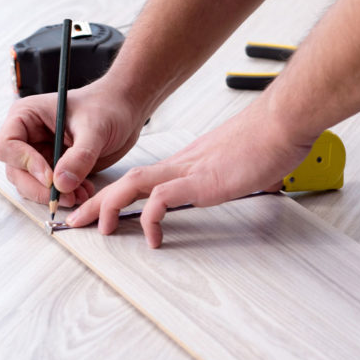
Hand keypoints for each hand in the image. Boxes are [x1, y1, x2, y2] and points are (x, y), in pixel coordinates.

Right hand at [0, 79, 147, 207]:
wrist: (125, 110)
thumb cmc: (107, 106)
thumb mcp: (95, 129)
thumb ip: (78, 157)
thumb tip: (60, 184)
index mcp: (27, 116)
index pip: (7, 146)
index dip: (25, 164)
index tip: (50, 177)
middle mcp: (28, 136)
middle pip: (16, 171)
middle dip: (39, 188)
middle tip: (63, 197)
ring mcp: (39, 153)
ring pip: (31, 184)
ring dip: (53, 195)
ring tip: (79, 195)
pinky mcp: (54, 167)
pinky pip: (50, 188)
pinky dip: (64, 194)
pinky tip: (84, 192)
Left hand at [65, 95, 314, 247]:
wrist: (284, 121)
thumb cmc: (271, 139)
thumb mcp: (244, 165)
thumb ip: (237, 175)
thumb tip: (250, 184)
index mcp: (189, 161)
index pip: (142, 177)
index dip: (116, 193)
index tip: (101, 210)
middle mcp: (182, 163)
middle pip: (126, 179)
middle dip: (96, 201)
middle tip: (75, 221)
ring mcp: (190, 170)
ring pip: (133, 184)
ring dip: (109, 205)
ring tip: (99, 230)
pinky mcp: (201, 181)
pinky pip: (162, 200)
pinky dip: (149, 218)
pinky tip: (152, 237)